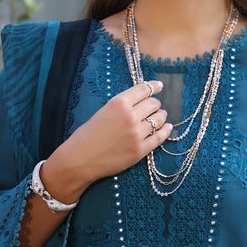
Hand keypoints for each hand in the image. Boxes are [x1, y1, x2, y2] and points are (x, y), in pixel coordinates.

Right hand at [38, 80, 171, 201]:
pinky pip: (159, 138)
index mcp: (119, 103)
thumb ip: (122, 106)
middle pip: (154, 104)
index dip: (154, 86)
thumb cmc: (86, 135)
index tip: (159, 86)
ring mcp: (137, 134)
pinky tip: (167, 128)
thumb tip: (140, 102)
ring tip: (160, 117)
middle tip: (154, 107)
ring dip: (161, 117)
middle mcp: (131, 116)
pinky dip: (165, 131)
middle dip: (155, 104)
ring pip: (159, 119)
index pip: (144, 89)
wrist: (80, 160)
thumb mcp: (103, 111)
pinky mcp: (140, 150)